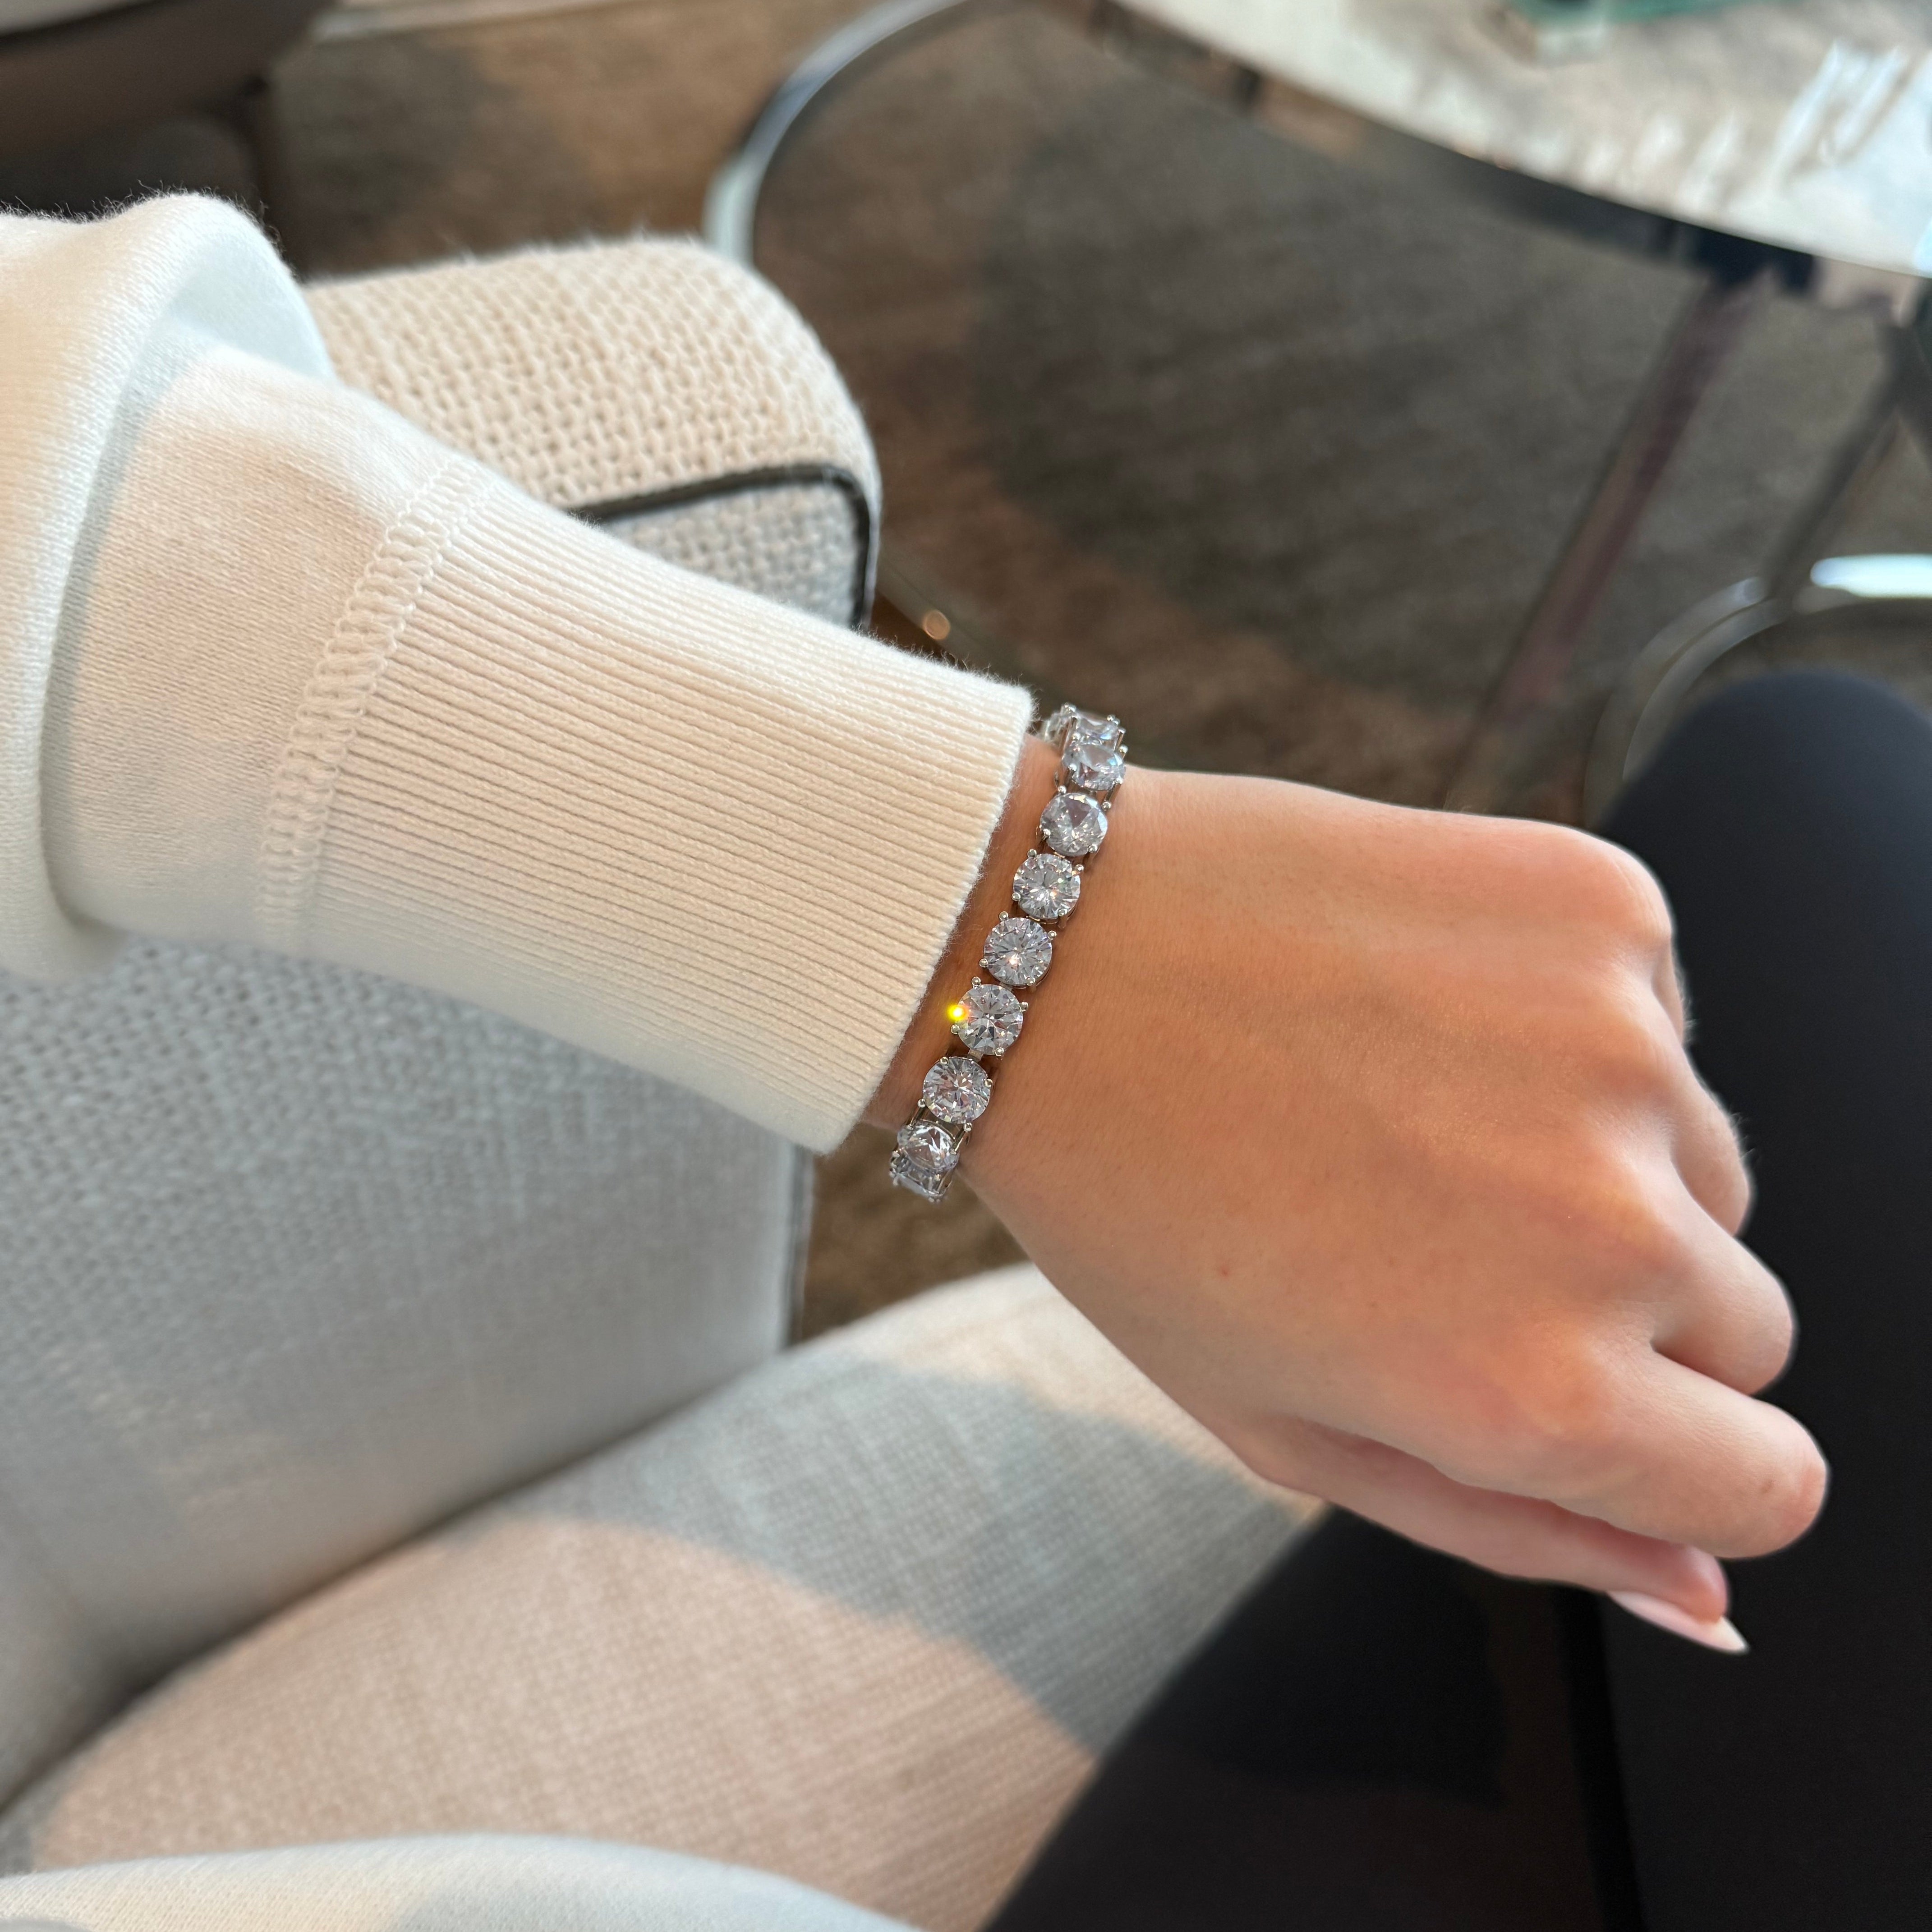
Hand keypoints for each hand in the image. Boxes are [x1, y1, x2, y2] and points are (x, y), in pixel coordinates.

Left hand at [872, 744, 1826, 1625]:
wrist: (1041, 957)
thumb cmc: (1133, 1206)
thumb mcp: (1285, 1427)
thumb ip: (1514, 1529)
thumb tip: (1704, 1594)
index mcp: (1533, 1391)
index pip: (1770, 1486)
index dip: (1688, 1460)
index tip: (1609, 1407)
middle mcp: (1609, 1226)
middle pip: (1745, 1324)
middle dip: (1626, 1310)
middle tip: (1441, 1240)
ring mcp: (1621, 1049)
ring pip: (1709, 1166)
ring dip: (1601, 1161)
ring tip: (1409, 1114)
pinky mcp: (1603, 907)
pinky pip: (1658, 1017)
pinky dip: (1569, 1024)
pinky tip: (1418, 1009)